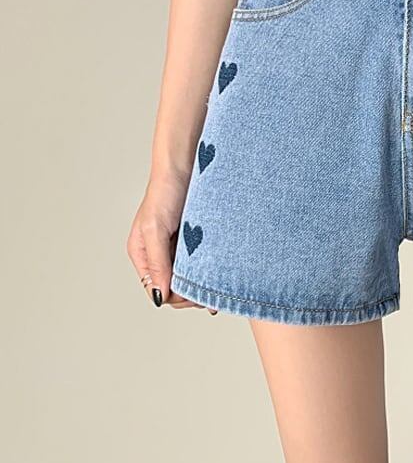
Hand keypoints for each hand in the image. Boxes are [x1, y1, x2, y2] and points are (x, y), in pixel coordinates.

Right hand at [127, 173, 216, 313]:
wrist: (185, 165)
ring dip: (201, 280)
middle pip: (175, 287)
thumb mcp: (155, 229)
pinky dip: (209, 268)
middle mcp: (159, 255)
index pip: (158, 290)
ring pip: (189, 276)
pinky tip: (219, 269)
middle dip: (191, 292)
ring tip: (215, 279)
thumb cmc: (164, 192)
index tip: (194, 294)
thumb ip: (157, 263)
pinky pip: (201, 262)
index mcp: (143, 255)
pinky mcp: (194, 240)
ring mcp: (177, 248)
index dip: (176, 296)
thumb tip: (159, 296)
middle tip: (210, 290)